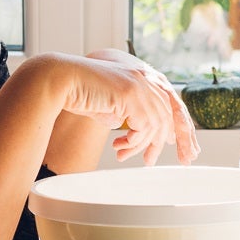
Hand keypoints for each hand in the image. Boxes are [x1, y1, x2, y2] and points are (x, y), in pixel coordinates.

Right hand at [64, 50, 199, 165]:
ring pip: (155, 126)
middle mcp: (147, 79)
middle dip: (162, 143)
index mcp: (146, 77)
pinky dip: (132, 143)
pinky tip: (118, 147)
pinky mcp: (131, 95)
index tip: (177, 146)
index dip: (178, 127)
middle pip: (170, 117)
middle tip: (150, 162)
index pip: (172, 105)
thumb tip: (141, 136)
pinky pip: (143, 128)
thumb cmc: (83, 93)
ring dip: (139, 146)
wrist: (61, 80)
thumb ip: (131, 115)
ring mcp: (140, 85)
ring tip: (123, 155)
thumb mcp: (113, 105)